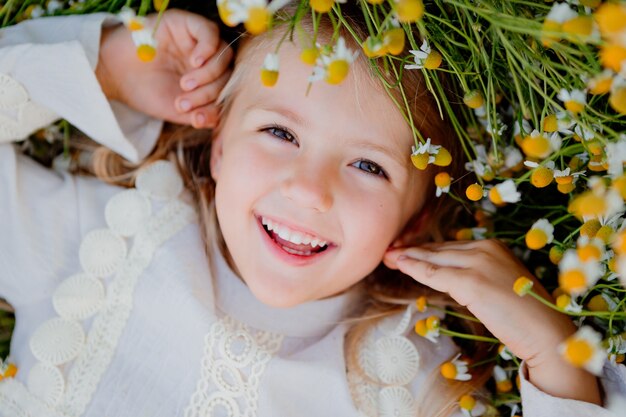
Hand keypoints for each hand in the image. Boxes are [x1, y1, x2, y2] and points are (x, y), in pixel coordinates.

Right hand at [96, 9, 232, 128]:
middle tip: (183, 102)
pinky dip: (208, 48)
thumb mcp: (177, 110)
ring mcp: (197, 41)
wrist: (113, 75)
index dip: (215, 107)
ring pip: (223, 55)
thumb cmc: (144, 91)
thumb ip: (201, 114)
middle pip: (227, 74)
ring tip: (184, 85)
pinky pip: (209, 31)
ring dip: (208, 75)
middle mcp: (206, 59)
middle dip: (208, 93)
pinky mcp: (186, 23)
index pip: (226, 91)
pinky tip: (195, 62)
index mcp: (208, 80)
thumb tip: (220, 118)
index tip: (195, 119)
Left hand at [384, 239, 600, 403]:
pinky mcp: (470, 282)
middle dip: (412, 250)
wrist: (545, 331)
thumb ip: (477, 275)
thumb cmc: (526, 314)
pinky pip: (434, 273)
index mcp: (493, 246)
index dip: (426, 249)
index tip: (406, 251)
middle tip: (390, 251)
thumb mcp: (500, 283)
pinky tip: (400, 265)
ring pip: (433, 259)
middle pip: (439, 249)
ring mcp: (477, 263)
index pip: (450, 246)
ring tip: (388, 256)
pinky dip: (414, 268)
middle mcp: (485, 248)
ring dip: (408, 257)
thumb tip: (451, 278)